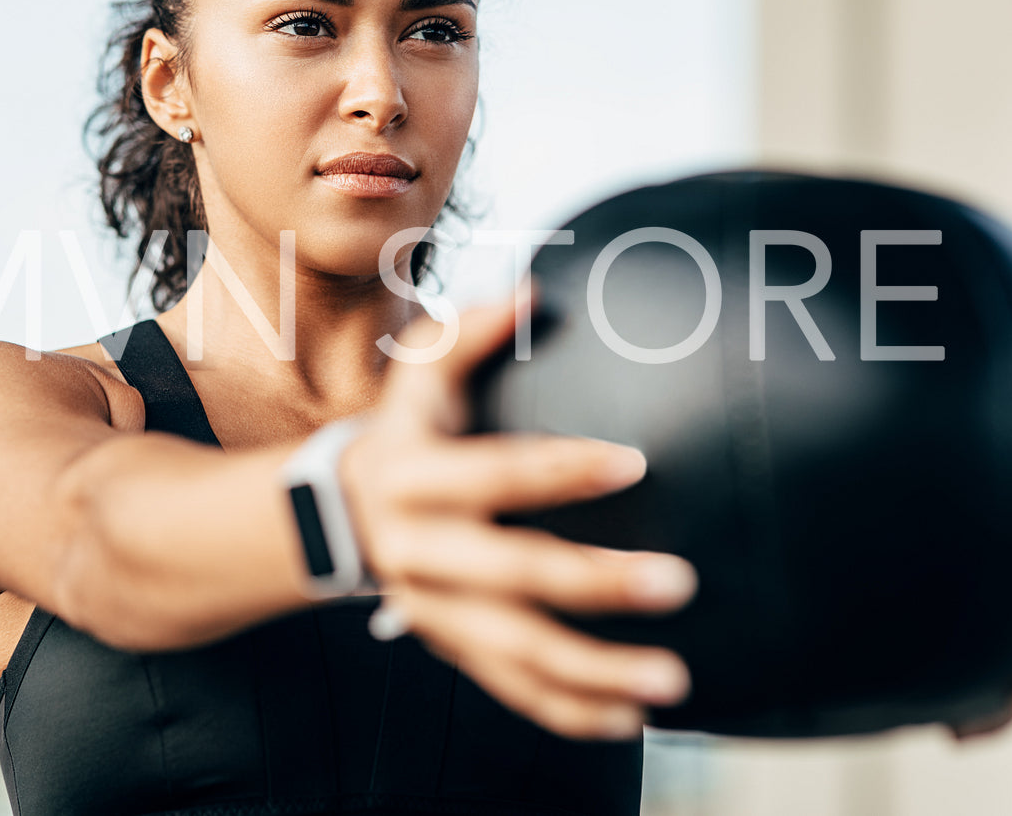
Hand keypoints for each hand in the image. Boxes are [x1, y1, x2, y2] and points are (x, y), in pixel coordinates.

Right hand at [341, 282, 697, 741]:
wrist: (334, 516)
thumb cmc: (401, 431)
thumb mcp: (416, 375)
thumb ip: (466, 332)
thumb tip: (531, 293)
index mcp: (414, 476)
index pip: (494, 472)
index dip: (560, 469)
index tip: (633, 463)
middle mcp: (422, 551)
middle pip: (512, 575)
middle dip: (595, 583)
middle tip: (677, 582)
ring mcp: (437, 610)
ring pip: (517, 653)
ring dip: (596, 672)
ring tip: (673, 680)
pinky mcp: (453, 648)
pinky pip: (512, 692)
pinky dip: (571, 712)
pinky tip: (633, 719)